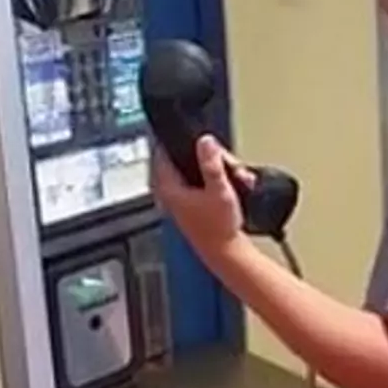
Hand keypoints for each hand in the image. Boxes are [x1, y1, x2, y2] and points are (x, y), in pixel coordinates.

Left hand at [151, 135, 254, 254]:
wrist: (225, 251)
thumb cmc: (219, 228)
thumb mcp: (219, 190)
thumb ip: (212, 164)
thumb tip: (205, 141)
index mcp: (168, 189)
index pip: (161, 154)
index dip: (176, 142)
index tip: (190, 135)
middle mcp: (169, 194)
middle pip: (179, 161)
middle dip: (202, 156)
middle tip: (218, 157)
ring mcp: (177, 201)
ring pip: (189, 172)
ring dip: (209, 168)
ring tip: (227, 173)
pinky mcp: (188, 206)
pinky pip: (196, 183)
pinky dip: (210, 180)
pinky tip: (225, 185)